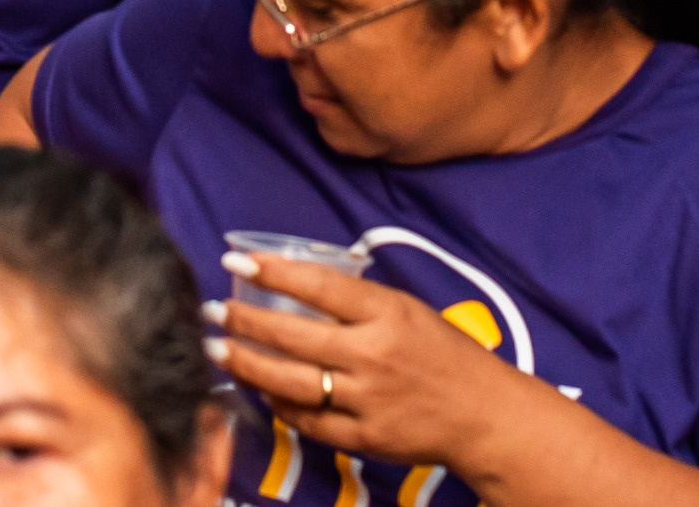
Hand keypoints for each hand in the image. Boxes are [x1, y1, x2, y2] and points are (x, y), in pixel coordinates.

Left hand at [204, 252, 550, 476]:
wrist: (485, 414)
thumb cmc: (446, 355)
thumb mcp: (409, 311)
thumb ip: (360, 303)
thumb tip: (300, 286)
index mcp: (388, 313)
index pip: (318, 286)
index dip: (273, 271)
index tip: (237, 261)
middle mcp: (373, 354)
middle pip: (292, 334)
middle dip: (244, 320)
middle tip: (214, 310)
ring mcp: (367, 399)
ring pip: (290, 380)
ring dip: (247, 363)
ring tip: (218, 350)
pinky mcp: (363, 438)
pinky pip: (308, 421)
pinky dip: (280, 406)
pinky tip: (260, 391)